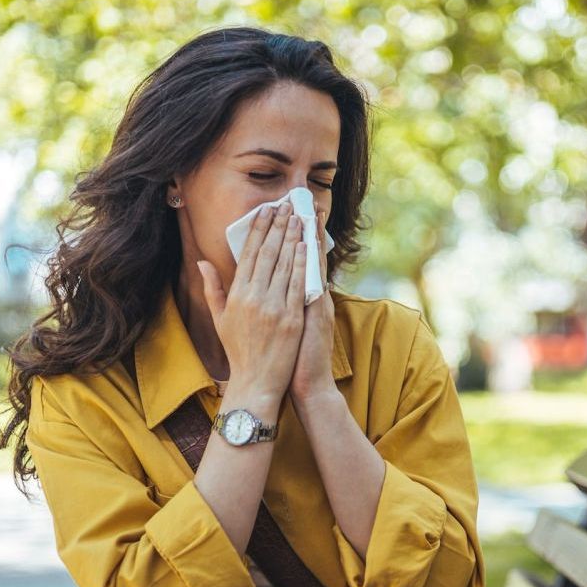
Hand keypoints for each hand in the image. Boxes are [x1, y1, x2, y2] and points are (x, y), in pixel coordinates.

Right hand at [197, 201, 307, 401]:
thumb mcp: (219, 319)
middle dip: (276, 227)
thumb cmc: (238, 352)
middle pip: (267, 254)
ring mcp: (274, 308)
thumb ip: (213, 288)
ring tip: (298, 218)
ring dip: (292, 238)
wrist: (256, 382)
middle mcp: (254, 298)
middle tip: (285, 206)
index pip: (248, 254)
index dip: (257, 230)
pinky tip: (307, 246)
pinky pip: (299, 285)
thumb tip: (202, 263)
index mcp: (236, 296)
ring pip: (284, 265)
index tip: (265, 211)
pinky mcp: (292, 319)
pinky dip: (303, 264)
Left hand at [289, 206, 336, 402]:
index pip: (298, 261)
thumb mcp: (287, 327)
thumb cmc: (293, 358)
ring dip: (311, 239)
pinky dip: (313, 264)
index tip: (291, 214)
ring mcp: (317, 304)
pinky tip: (310, 246)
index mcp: (302, 299)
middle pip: (307, 256)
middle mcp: (312, 297)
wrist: (308, 384)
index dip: (294, 238)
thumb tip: (268, 285)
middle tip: (300, 202)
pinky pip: (315, 284)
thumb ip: (280, 303)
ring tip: (308, 213)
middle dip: (303, 229)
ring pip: (313, 265)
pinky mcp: (318, 314)